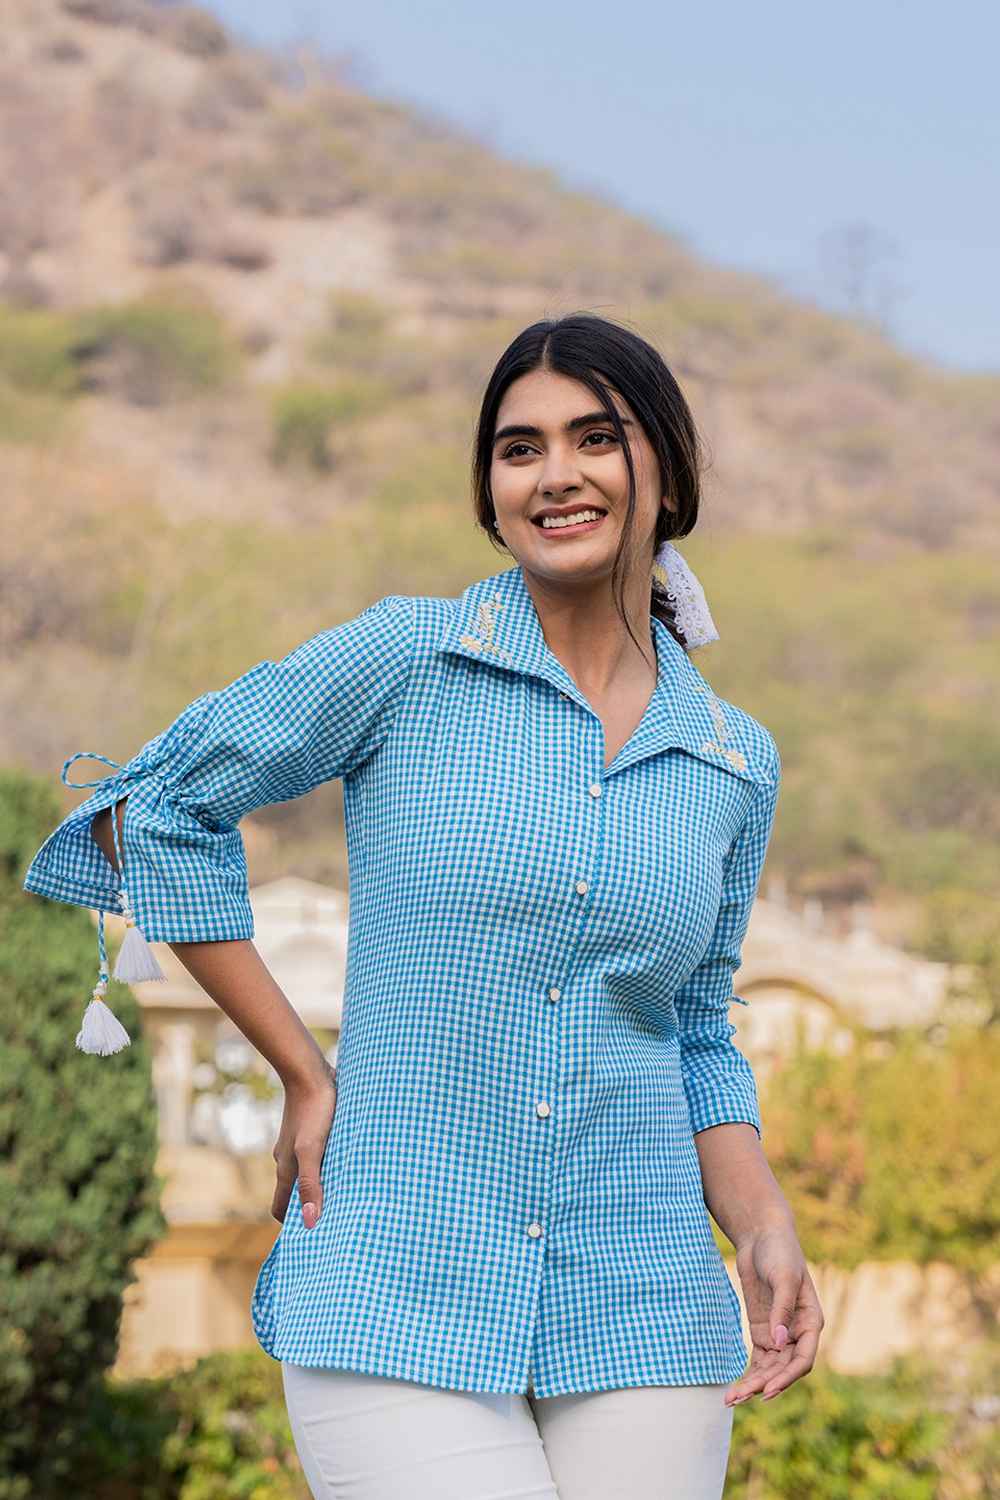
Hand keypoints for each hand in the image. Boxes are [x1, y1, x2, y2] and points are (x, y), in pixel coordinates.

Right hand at [271, 1060, 337, 1229]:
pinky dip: (329, 1164)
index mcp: (286, 1168)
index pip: (281, 1208)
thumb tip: (309, 1222)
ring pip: (308, 1172)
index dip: (292, 1224)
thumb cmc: (313, 1111)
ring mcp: (300, 1143)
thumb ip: (311, 1183)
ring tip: (348, 1195)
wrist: (309, 1072)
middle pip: (295, 1192)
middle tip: (336, 1221)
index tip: (311, 1238)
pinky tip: (349, 1162)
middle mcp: (289, 1158)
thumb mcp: (312, 1149)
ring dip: (322, 1185)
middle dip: (309, 1207)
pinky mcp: (313, 1129)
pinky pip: (319, 1154)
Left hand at [724, 1222, 824, 1405]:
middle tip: (740, 1397)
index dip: (787, 1377)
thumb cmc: (779, 1253)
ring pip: (769, 1369)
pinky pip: (759, 1359)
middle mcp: (797, 1333)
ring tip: (731, 1399)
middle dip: (764, 1385)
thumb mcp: (782, 1277)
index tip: (768, 1390)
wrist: (761, 1236)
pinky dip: (749, 1373)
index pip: (803, 1359)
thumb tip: (778, 1343)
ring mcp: (779, 1334)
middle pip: (783, 1369)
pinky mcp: (763, 1330)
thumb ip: (781, 1310)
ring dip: (753, 1384)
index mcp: (811, 1322)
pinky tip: (736, 1388)